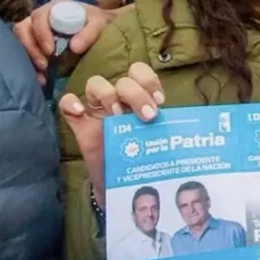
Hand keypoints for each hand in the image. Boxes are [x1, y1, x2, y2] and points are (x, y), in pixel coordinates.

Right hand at [13, 0, 115, 85]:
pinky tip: (41, 78)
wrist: (102, 30)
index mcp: (56, 6)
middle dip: (31, 49)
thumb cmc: (99, 23)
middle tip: (44, 65)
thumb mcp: (100, 24)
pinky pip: (24, 53)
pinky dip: (31, 66)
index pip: (38, 17)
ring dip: (29, 59)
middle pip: (23, 29)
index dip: (41, 34)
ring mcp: (36, 28)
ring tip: (43, 74)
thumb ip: (90, 32)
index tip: (50, 51)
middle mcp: (42, 15)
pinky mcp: (35, 42)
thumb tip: (74, 47)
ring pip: (20, 41)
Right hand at [59, 63, 165, 207]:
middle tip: (147, 116)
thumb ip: (166, 132)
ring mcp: (97, 112)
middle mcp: (119, 102)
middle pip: (123, 80)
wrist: (122, 186)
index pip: (140, 73)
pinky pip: (67, 104)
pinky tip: (81, 113)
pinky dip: (72, 103)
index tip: (159, 101)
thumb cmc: (143, 160)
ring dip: (109, 95)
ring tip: (118, 116)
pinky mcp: (79, 126)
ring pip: (96, 84)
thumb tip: (192, 136)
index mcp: (139, 99)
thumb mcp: (157, 143)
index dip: (149, 81)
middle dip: (136, 94)